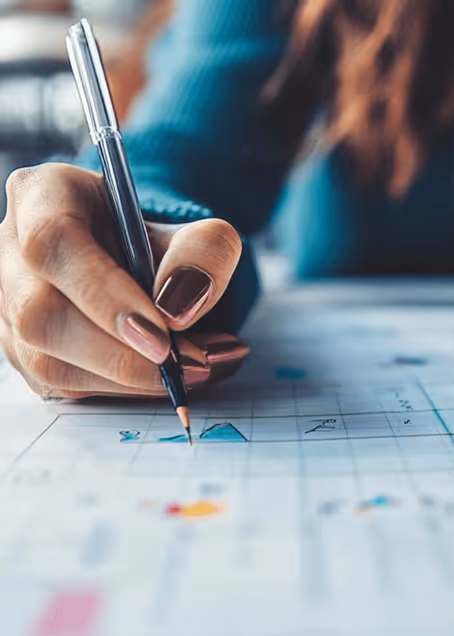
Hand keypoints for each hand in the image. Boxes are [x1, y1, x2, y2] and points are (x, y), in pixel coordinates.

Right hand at [0, 163, 248, 399]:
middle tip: (192, 362)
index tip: (163, 333)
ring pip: (48, 361)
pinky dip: (126, 391)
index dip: (106, 296)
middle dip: (122, 353)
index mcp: (43, 196)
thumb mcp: (199, 235)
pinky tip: (171, 378)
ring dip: (131, 378)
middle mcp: (11, 251)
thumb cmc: (161, 247)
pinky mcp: (24, 354)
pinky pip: (65, 387)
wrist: (146, 270)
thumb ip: (203, 256)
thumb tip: (178, 308)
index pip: (55, 244)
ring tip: (197, 367)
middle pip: (41, 314)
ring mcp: (8, 307)